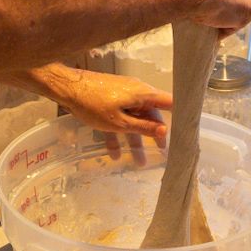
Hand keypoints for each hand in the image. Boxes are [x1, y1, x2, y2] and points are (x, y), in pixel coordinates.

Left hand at [57, 70, 171, 164]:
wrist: (67, 88)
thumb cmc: (94, 105)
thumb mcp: (120, 122)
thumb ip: (143, 127)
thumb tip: (165, 131)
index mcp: (143, 94)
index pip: (169, 103)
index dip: (178, 117)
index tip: (182, 134)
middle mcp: (136, 93)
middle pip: (150, 116)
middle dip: (153, 136)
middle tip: (160, 153)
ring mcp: (122, 96)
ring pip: (133, 120)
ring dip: (135, 141)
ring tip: (138, 162)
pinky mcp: (109, 101)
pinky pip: (118, 119)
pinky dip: (118, 134)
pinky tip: (114, 154)